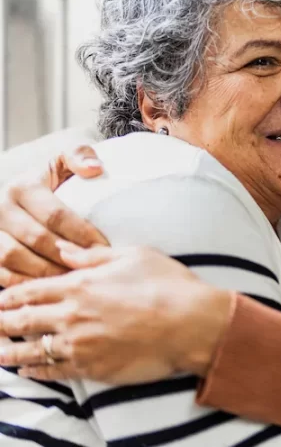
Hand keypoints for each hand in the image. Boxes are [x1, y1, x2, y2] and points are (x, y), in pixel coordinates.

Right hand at [0, 145, 106, 286]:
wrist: (19, 196)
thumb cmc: (50, 182)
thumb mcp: (62, 162)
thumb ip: (80, 156)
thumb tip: (95, 169)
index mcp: (22, 186)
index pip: (55, 215)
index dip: (81, 233)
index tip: (104, 247)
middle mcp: (0, 209)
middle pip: (36, 239)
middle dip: (67, 257)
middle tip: (92, 269)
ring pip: (15, 259)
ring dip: (46, 273)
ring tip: (73, 281)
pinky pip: (2, 275)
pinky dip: (25, 284)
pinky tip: (50, 289)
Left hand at [0, 243, 232, 383]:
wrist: (192, 325)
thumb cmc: (169, 285)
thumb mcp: (134, 255)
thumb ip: (93, 255)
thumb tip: (65, 250)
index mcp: (80, 285)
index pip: (31, 291)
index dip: (10, 296)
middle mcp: (73, 315)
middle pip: (23, 321)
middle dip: (2, 322)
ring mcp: (80, 345)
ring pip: (32, 350)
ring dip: (10, 352)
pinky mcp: (92, 369)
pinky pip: (54, 371)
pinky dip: (37, 372)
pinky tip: (29, 372)